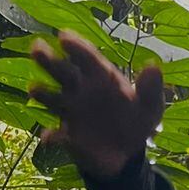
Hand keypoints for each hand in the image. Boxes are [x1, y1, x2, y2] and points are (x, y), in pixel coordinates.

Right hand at [30, 31, 164, 179]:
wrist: (127, 153)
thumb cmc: (136, 121)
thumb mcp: (150, 107)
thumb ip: (151, 88)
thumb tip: (154, 66)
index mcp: (101, 78)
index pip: (88, 58)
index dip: (77, 47)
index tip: (64, 36)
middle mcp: (81, 89)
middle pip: (63, 71)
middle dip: (49, 60)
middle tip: (36, 47)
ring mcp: (71, 110)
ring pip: (53, 98)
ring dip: (43, 93)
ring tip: (34, 89)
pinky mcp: (68, 135)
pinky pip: (57, 136)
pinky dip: (52, 137)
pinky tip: (49, 138)